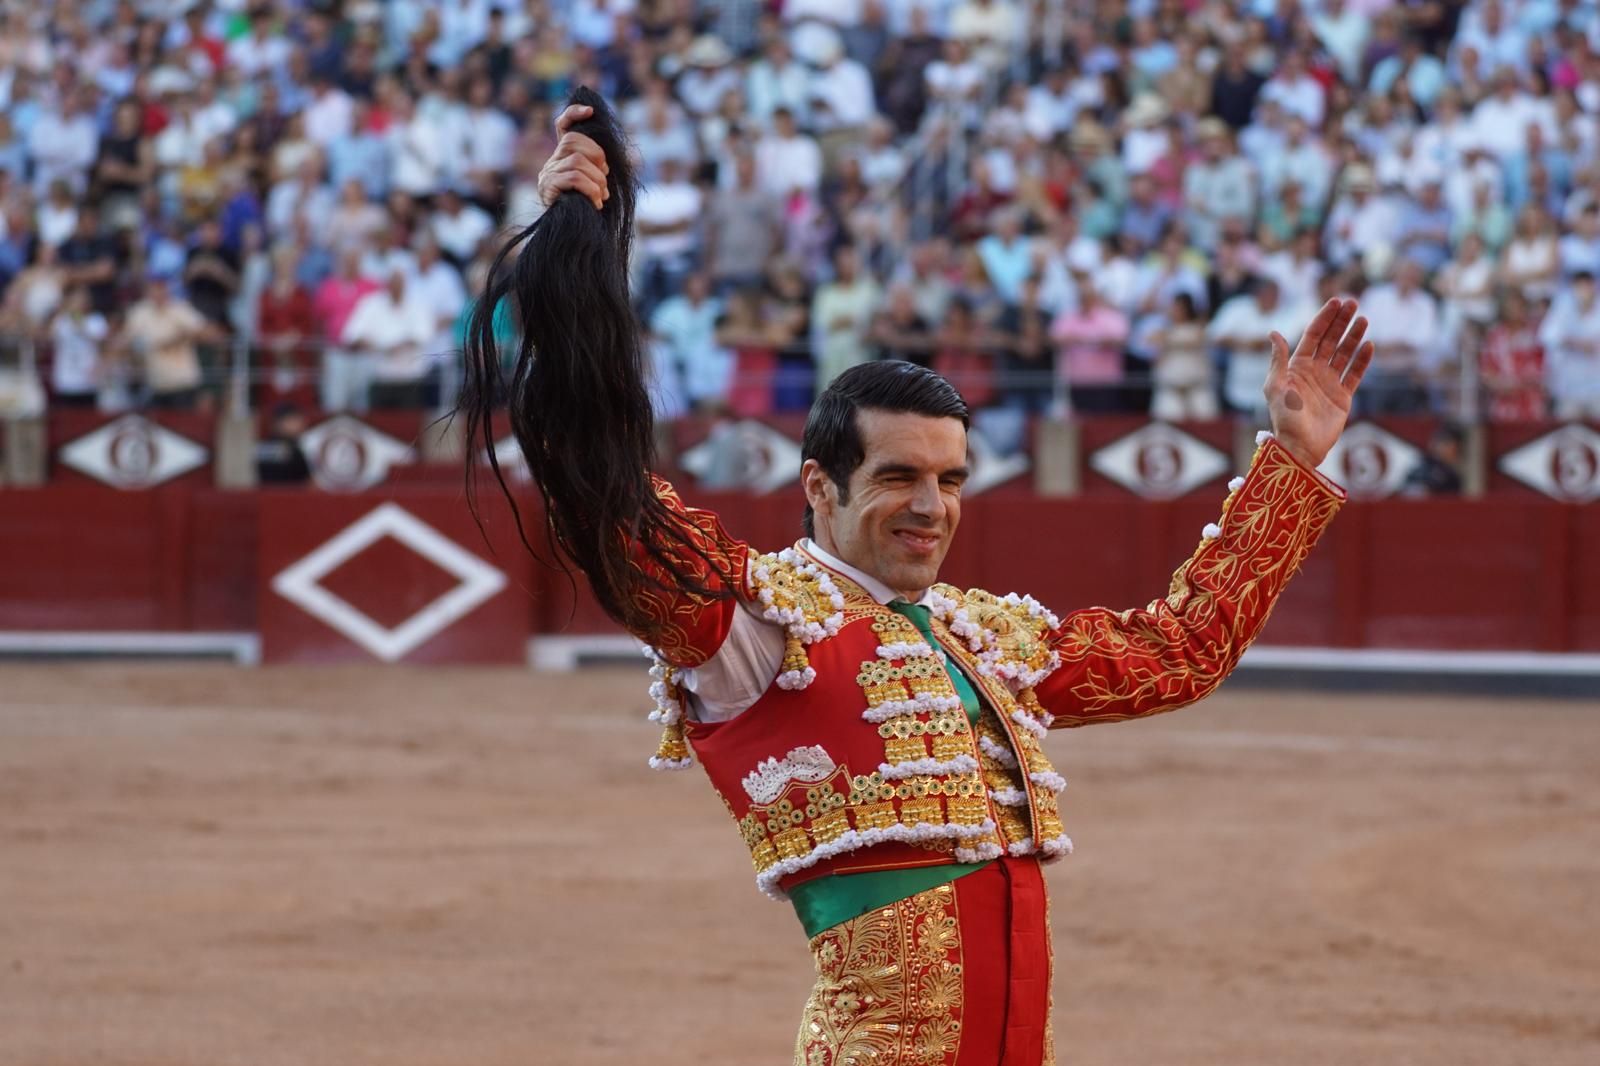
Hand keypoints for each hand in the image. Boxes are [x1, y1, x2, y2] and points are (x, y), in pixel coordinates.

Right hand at [538, 104, 609, 210]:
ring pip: (576, 161)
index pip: (562, 126)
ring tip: (602, 195)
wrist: (570, 232)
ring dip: (597, 179)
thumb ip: (601, 169)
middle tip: (605, 176)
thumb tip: (616, 162)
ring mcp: (548, 173)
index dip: (574, 114)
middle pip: (573, 141)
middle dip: (597, 155)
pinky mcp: (547, 187)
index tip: (590, 111)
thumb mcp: (596, 184)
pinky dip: (590, 189)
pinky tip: (596, 202)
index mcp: (564, 156)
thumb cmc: (586, 207)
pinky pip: (573, 178)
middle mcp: (552, 161)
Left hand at [1264, 298, 1372, 468]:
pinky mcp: (1343, 396)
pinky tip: (1369, 345)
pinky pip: (1355, 374)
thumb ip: (1278, 359)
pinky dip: (1362, 360)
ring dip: (1354, 336)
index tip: (1336, 301)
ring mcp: (1329, 383)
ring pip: (1344, 354)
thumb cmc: (1284, 417)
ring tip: (1364, 319)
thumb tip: (1274, 332)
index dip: (1324, 318)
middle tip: (1354, 303)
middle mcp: (1314, 371)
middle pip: (1331, 340)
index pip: (1313, 336)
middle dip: (1341, 321)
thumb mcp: (1275, 386)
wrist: (1300, 446)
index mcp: (1296, 366)